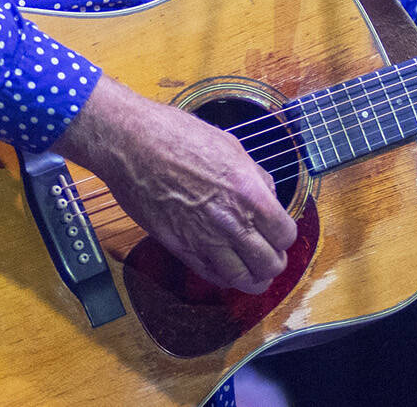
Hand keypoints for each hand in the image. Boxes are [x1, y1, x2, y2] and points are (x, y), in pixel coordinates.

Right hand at [54, 75, 296, 294]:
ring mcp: (204, 239)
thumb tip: (267, 195)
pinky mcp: (179, 248)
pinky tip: (227, 268)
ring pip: (243, 280)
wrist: (131, 144)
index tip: (278, 231)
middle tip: (270, 253)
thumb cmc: (177, 136)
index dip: (284, 235)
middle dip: (274, 260)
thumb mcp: (230, 146)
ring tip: (253, 270)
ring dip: (253, 277)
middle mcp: (230, 221)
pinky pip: (211, 276)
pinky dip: (225, 278)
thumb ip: (254, 176)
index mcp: (248, 192)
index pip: (285, 235)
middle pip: (270, 264)